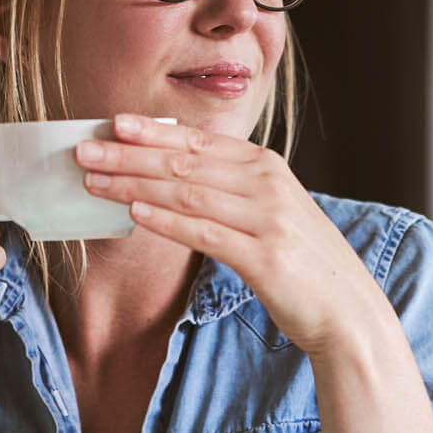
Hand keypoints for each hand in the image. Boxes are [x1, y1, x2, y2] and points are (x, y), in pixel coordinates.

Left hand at [75, 113, 386, 357]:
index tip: (112, 123)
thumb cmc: (302, 263)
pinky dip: (166, 220)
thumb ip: (230, 191)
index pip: (199, 142)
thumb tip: (171, 179)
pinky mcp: (265, 257)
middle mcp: (268, 185)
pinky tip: (134, 212)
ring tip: (94, 180)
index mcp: (267, 168)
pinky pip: (205, 233)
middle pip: (185, 163)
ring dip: (134, 184)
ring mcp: (268, 219)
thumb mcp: (270, 213)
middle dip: (129, 154)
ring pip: (188, 193)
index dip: (152, 132)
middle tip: (84, 150)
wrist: (348, 309)